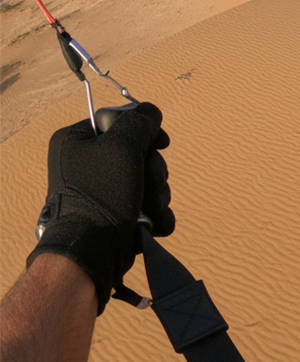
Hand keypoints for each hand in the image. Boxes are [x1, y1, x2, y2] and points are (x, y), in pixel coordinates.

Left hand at [27, 103, 172, 313]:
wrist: (92, 250)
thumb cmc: (102, 194)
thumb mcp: (122, 148)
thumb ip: (139, 124)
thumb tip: (151, 111)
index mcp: (76, 140)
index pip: (119, 122)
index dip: (145, 132)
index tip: (162, 144)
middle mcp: (84, 162)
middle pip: (136, 152)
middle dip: (153, 170)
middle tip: (153, 182)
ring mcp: (100, 190)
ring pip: (145, 179)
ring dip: (157, 193)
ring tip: (152, 208)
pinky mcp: (113, 213)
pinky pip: (144, 202)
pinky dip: (154, 212)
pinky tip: (155, 222)